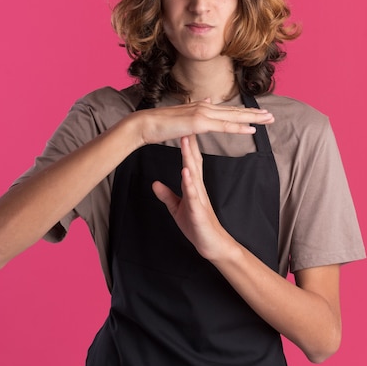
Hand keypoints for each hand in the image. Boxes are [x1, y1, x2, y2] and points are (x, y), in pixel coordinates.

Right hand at [133, 99, 273, 145]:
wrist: (145, 124)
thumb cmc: (160, 125)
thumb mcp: (182, 118)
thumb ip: (196, 112)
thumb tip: (207, 103)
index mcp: (202, 108)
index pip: (228, 110)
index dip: (245, 112)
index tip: (260, 114)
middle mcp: (205, 107)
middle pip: (235, 111)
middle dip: (255, 114)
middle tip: (272, 116)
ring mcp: (202, 113)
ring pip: (234, 116)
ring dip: (253, 118)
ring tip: (269, 120)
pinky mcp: (199, 123)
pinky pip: (223, 126)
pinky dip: (239, 126)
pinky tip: (251, 129)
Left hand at [152, 135, 233, 260]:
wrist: (212, 245)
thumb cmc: (197, 225)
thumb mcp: (177, 208)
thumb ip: (167, 195)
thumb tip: (154, 183)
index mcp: (193, 185)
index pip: (190, 160)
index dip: (187, 143)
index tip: (183, 125)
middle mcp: (197, 187)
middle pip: (193, 160)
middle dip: (189, 141)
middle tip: (187, 121)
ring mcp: (199, 197)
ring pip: (194, 173)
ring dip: (189, 156)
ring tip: (186, 140)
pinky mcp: (198, 210)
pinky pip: (193, 194)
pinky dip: (188, 182)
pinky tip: (185, 172)